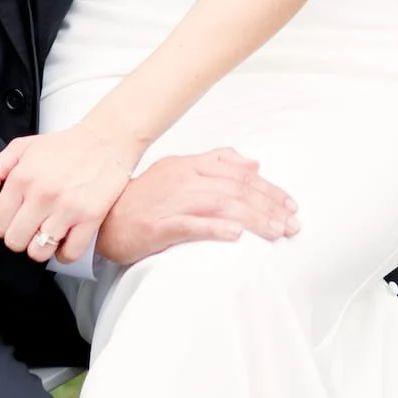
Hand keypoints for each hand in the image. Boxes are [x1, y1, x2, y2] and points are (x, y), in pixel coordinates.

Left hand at [0, 124, 140, 263]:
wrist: (105, 140)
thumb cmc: (63, 146)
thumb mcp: (20, 148)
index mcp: (22, 178)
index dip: (3, 226)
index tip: (13, 220)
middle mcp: (42, 195)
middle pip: (15, 242)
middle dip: (20, 238)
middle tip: (30, 227)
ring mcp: (66, 208)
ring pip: (39, 252)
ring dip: (41, 247)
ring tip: (47, 233)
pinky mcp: (90, 218)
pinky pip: (69, 254)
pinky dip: (64, 252)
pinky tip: (65, 238)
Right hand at [96, 150, 298, 266]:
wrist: (104, 221)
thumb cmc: (142, 199)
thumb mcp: (177, 171)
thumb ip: (214, 163)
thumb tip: (252, 162)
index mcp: (189, 166)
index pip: (238, 174)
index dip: (268, 189)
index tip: (290, 205)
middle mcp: (183, 179)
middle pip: (235, 189)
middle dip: (269, 206)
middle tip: (293, 224)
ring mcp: (171, 202)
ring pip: (220, 205)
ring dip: (253, 219)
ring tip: (277, 232)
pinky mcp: (158, 226)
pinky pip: (190, 225)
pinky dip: (214, 228)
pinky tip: (236, 235)